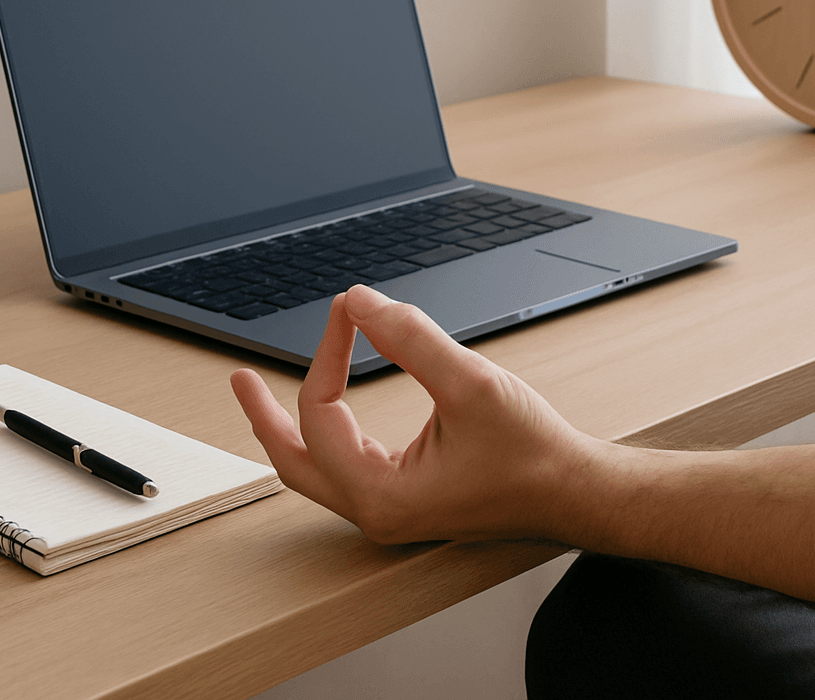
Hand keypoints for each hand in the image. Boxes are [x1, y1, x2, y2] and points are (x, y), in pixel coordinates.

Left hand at [230, 284, 598, 543]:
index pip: (322, 412)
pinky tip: (332, 407)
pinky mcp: (407, 500)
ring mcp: (390, 510)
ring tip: (264, 393)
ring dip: (290, 427)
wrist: (577, 492)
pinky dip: (329, 434)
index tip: (349, 310)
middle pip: (294, 461)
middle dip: (262, 416)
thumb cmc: (533, 453)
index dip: (328, 351)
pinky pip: (346, 468)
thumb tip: (362, 302)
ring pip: (316, 469)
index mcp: (381, 495)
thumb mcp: (471, 384)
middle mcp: (376, 511)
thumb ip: (412, 339)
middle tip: (237, 377)